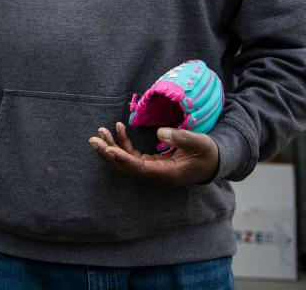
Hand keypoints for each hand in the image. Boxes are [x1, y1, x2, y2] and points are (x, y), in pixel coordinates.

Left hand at [88, 122, 218, 186]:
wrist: (212, 163)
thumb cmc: (207, 153)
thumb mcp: (200, 143)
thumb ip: (182, 137)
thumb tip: (160, 132)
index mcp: (167, 174)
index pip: (140, 168)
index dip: (123, 159)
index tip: (109, 150)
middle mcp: (155, 176)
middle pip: (126, 167)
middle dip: (108, 153)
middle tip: (93, 139)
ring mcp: (151, 171)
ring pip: (125, 161)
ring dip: (111, 146)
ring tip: (100, 132)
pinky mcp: (150, 164)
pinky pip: (131, 155)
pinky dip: (123, 143)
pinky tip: (118, 128)